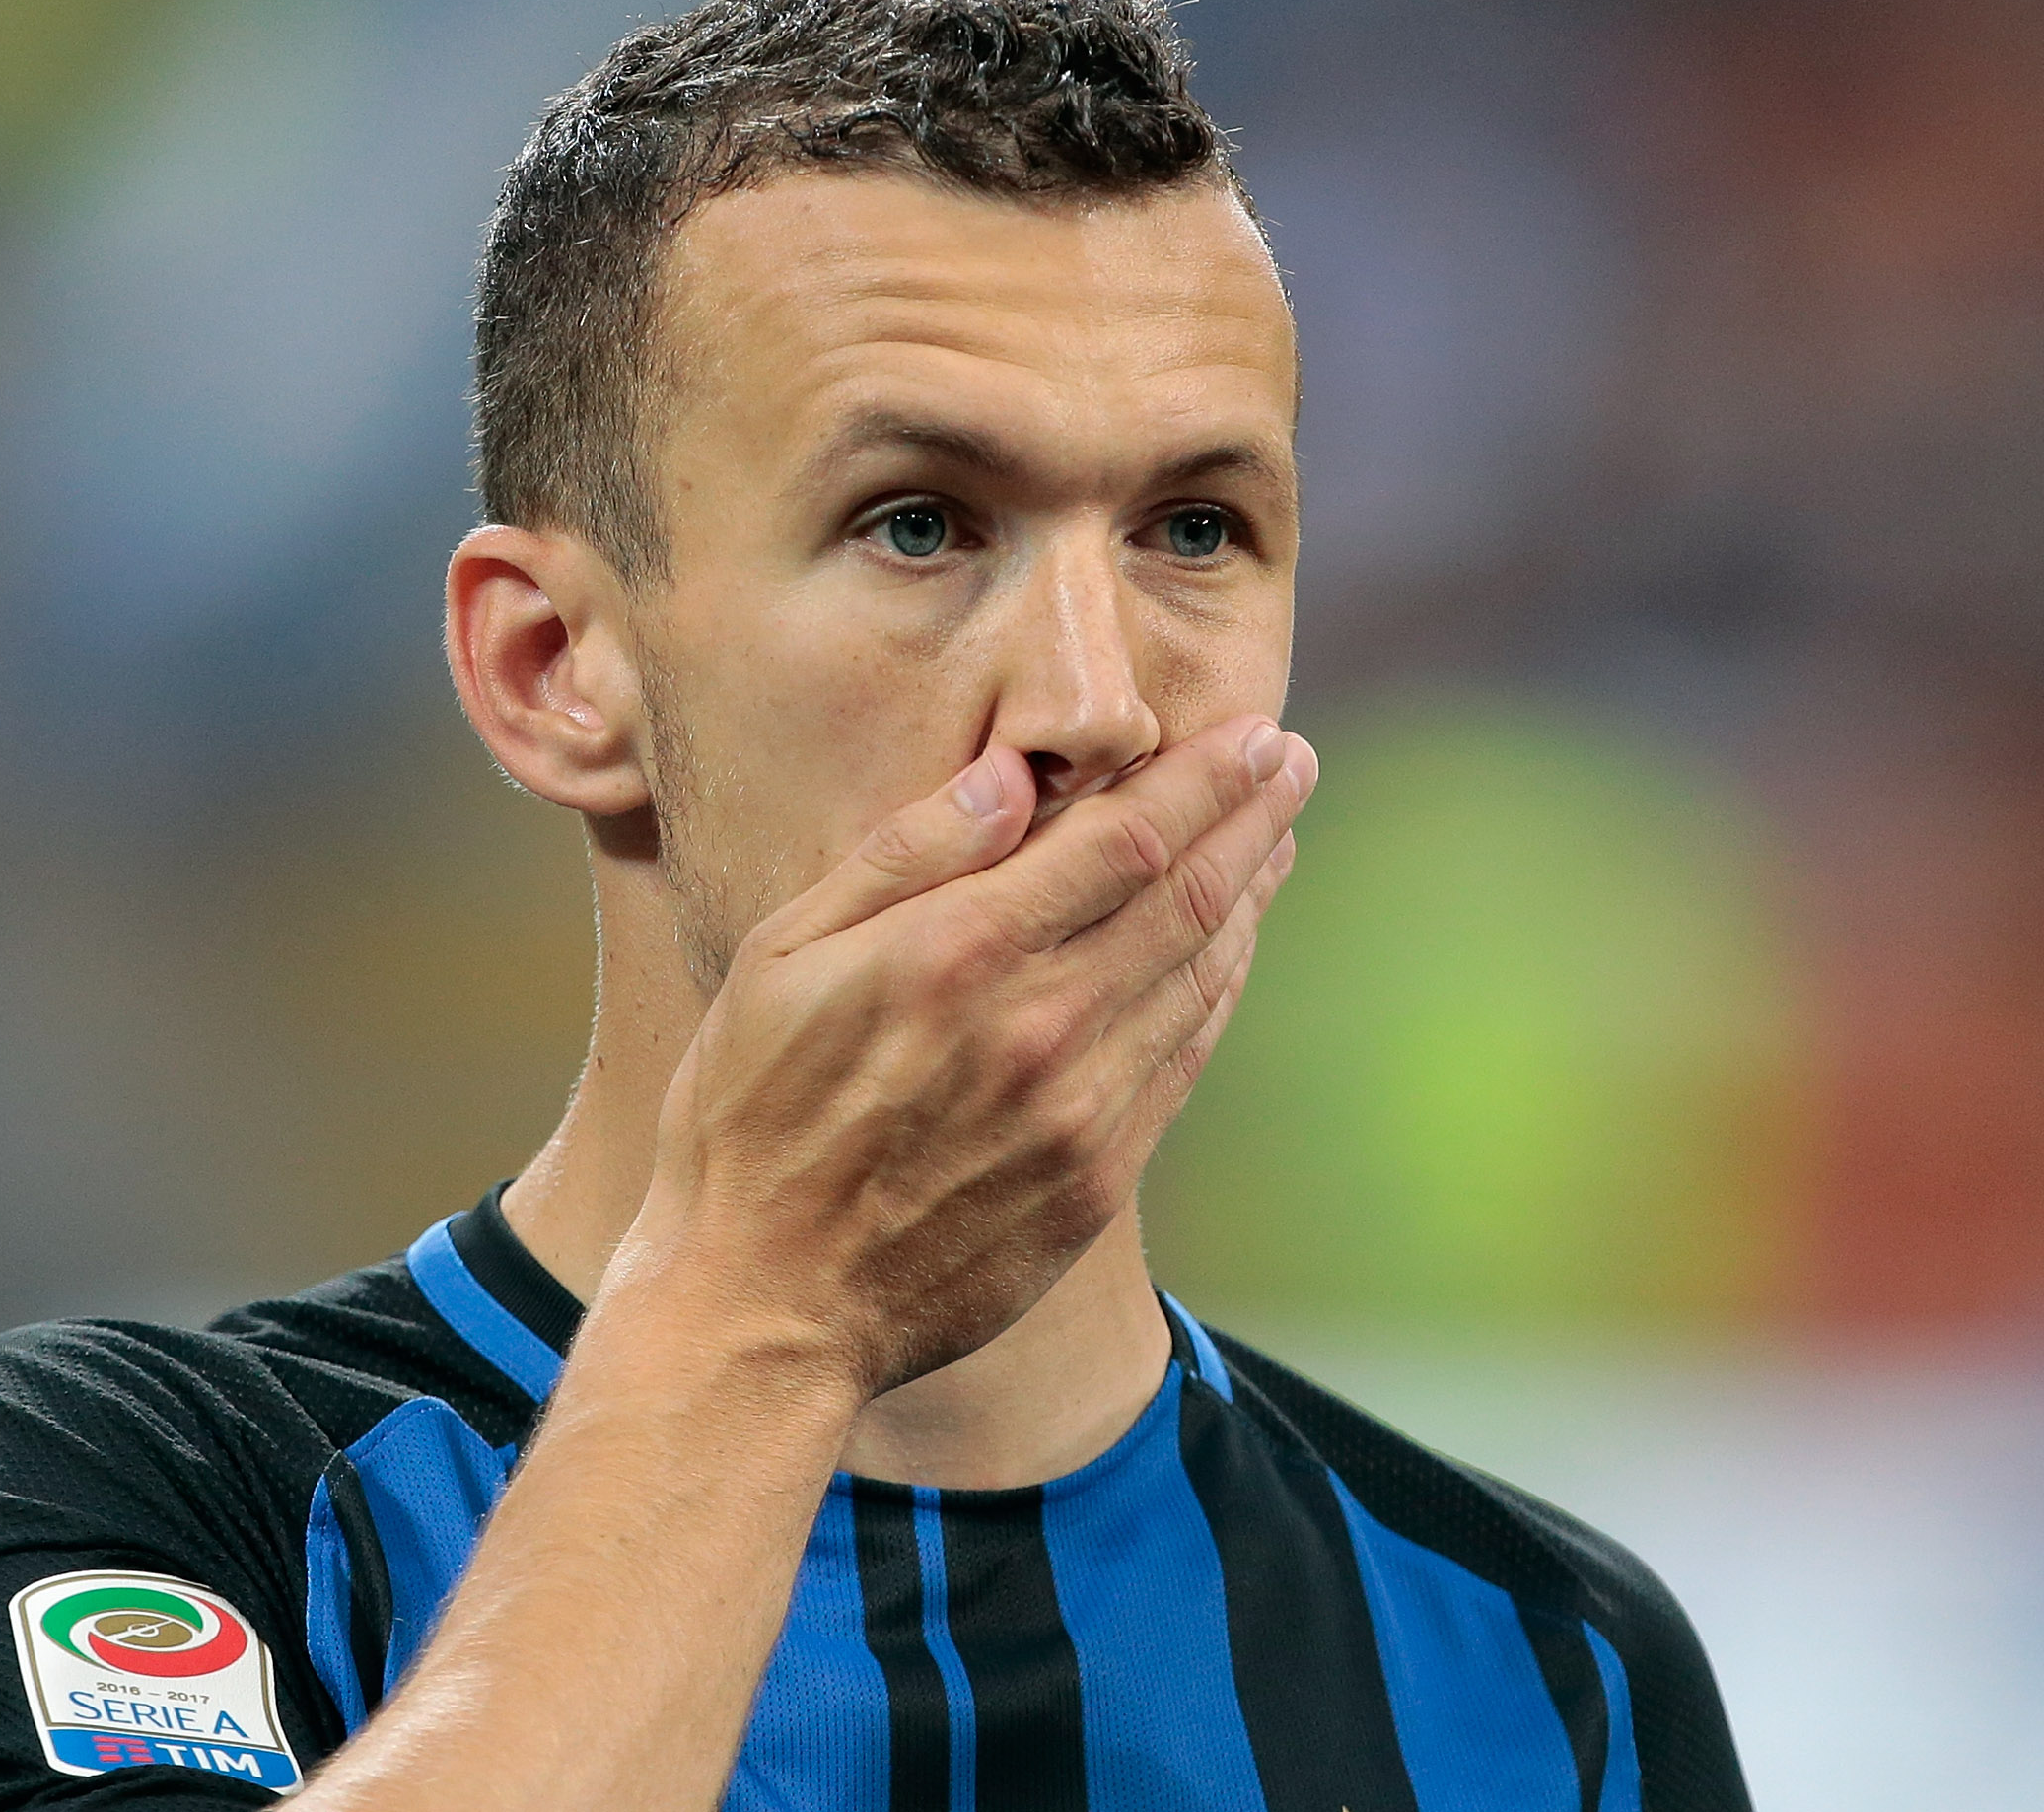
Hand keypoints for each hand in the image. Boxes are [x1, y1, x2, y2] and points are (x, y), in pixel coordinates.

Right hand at [610, 714, 1315, 1397]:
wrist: (764, 1308)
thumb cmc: (748, 1121)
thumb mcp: (782, 960)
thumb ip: (904, 857)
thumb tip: (1010, 775)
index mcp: (960, 954)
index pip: (1125, 839)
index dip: (1204, 780)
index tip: (1254, 734)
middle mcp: (1040, 1025)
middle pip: (1187, 897)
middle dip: (1253, 818)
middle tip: (1296, 759)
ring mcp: (1081, 1109)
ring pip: (1200, 976)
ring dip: (1251, 897)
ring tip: (1280, 839)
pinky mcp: (1098, 1179)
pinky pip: (1184, 1060)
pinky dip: (1220, 989)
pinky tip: (1230, 948)